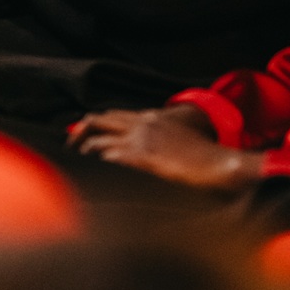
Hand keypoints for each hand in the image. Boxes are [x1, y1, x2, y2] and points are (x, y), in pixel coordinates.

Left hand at [68, 107, 263, 191]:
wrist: (219, 164)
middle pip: (98, 120)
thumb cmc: (203, 159)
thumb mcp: (178, 141)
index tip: (84, 138)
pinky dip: (97, 164)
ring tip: (76, 164)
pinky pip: (108, 156)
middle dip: (79, 133)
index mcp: (152, 119)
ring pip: (97, 138)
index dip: (96, 125)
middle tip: (70, 149)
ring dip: (83, 150)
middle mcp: (143, 124)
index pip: (113, 115)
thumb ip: (160, 142)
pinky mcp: (143, 157)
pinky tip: (94, 175)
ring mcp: (142, 140)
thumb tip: (149, 154)